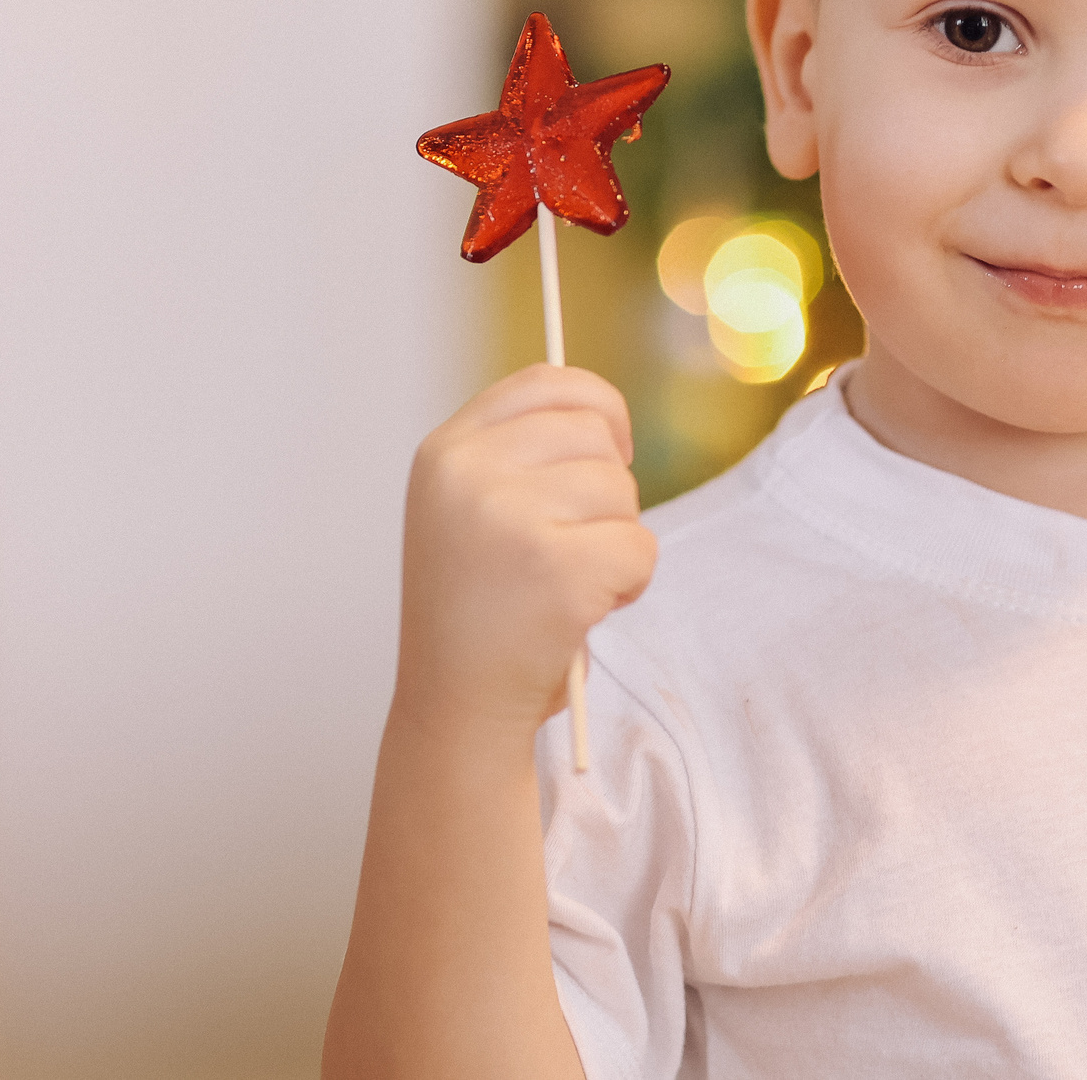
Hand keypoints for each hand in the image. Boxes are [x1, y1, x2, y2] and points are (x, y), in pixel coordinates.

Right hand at [395, 364, 657, 738]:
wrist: (457, 706)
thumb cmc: (480, 609)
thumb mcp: (472, 510)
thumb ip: (519, 454)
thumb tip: (604, 413)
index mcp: (445, 452)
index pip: (545, 380)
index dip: (598, 405)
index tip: (614, 444)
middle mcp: (468, 474)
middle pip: (596, 433)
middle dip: (610, 489)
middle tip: (576, 544)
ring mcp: (510, 519)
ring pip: (623, 492)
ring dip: (618, 540)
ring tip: (569, 584)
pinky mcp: (557, 569)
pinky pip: (641, 548)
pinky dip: (631, 583)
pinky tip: (585, 611)